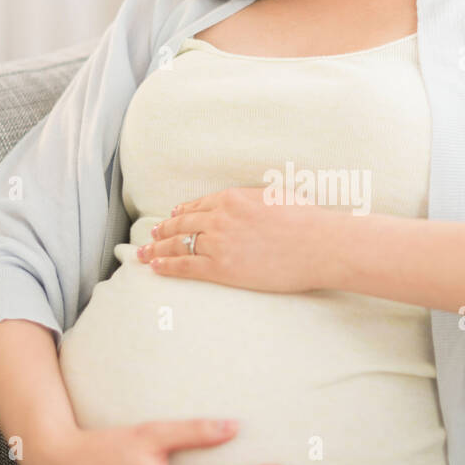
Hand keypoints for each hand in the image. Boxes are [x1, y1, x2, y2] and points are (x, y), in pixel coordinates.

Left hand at [137, 186, 338, 291]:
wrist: (319, 244)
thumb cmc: (306, 221)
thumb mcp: (276, 196)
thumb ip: (253, 199)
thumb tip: (247, 204)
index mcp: (231, 198)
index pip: (197, 206)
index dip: (181, 213)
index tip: (171, 217)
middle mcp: (219, 217)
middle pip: (182, 224)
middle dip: (164, 230)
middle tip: (152, 235)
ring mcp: (217, 243)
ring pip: (178, 244)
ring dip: (158, 249)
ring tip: (145, 253)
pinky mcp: (221, 268)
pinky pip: (185, 266)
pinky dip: (167, 266)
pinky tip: (156, 267)